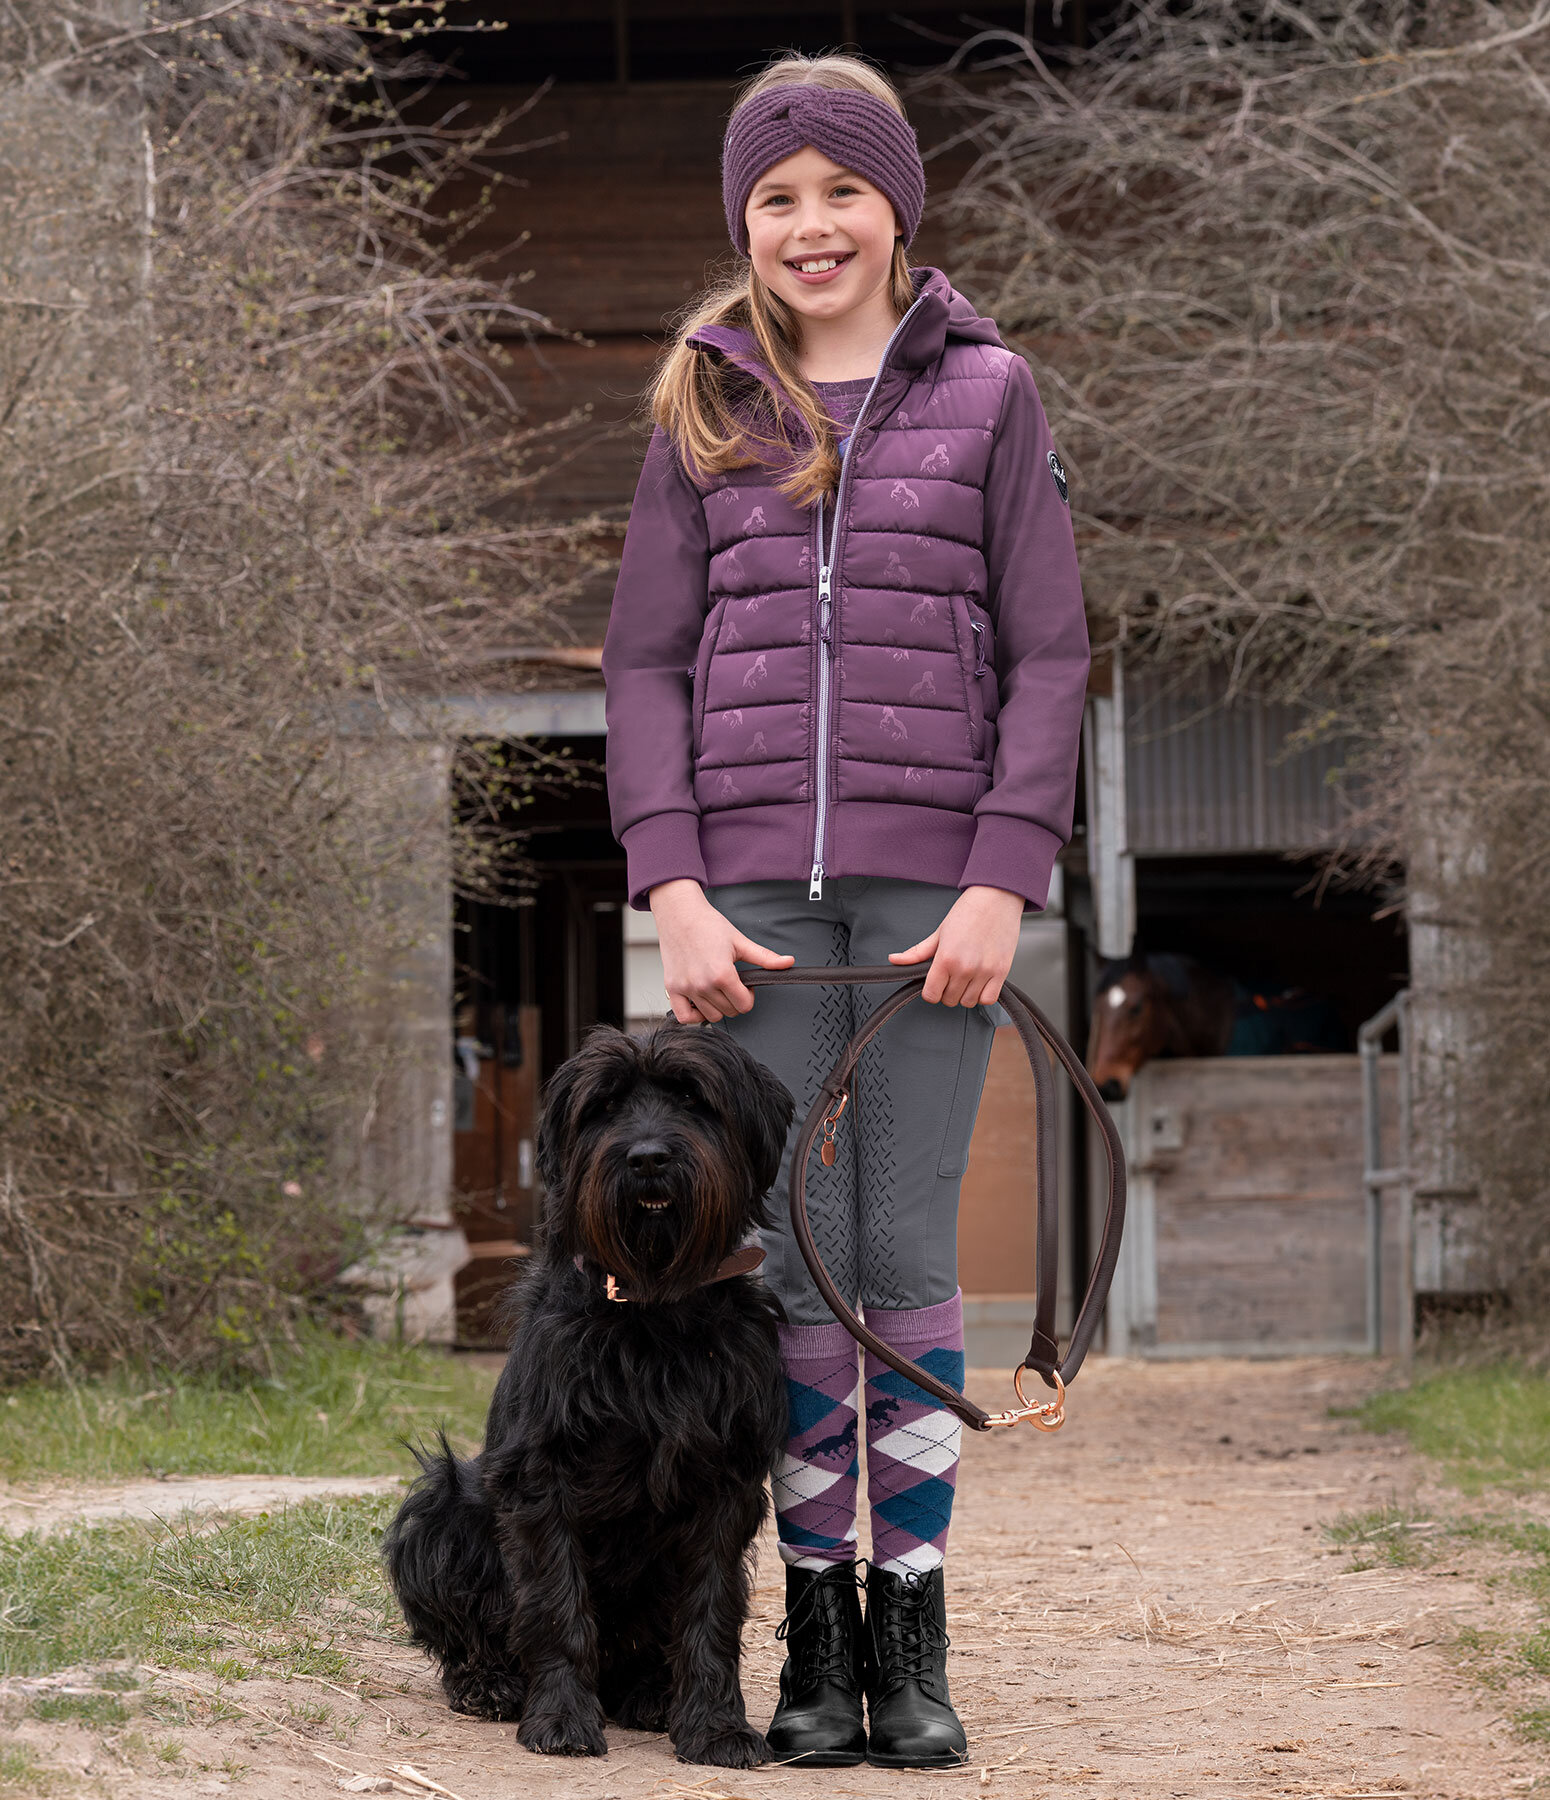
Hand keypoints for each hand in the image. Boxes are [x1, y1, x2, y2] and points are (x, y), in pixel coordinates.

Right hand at [648, 879, 794, 1023]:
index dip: (749, 996)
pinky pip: (684, 1017)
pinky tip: (700, 1002)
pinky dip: (694, 1015)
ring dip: (717, 1007)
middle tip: (731, 983)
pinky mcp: (672, 987)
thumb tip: (789, 962)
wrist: (680, 913)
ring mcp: (686, 987)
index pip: (744, 1005)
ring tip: (716, 988)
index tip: (744, 984)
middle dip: (734, 1000)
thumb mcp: (740, 941)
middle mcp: (702, 984)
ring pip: (710, 1016)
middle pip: (729, 1012)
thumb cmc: (708, 924)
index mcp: (722, 974)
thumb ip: (765, 957)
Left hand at [888, 885, 1024, 1005]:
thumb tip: (895, 960)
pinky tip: (979, 982)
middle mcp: (965, 968)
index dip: (930, 991)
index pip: (931, 994)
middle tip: (951, 976)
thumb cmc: (968, 912)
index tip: (934, 984)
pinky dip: (983, 995)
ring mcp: (984, 971)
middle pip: (949, 1000)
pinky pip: (988, 999)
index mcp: (945, 958)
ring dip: (964, 993)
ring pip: (968, 1002)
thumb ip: (917, 952)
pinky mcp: (1001, 972)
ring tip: (966, 977)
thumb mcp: (939, 932)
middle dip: (947, 991)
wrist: (995, 898)